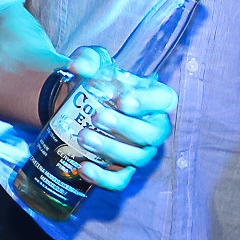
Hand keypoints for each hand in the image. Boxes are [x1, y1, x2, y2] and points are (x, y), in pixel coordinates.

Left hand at [61, 46, 176, 188]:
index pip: (164, 100)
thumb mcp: (93, 62)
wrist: (76, 105)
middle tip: (97, 117)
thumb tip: (78, 67)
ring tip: (83, 137)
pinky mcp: (122, 169)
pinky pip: (120, 181)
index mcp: (154, 98)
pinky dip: (103, 179)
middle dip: (124, 127)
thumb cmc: (96, 82)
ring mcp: (140, 152)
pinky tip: (84, 168)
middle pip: (151, 133)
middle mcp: (153, 127)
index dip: (147, 102)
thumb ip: (88, 58)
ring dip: (110, 149)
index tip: (122, 101)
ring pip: (136, 158)